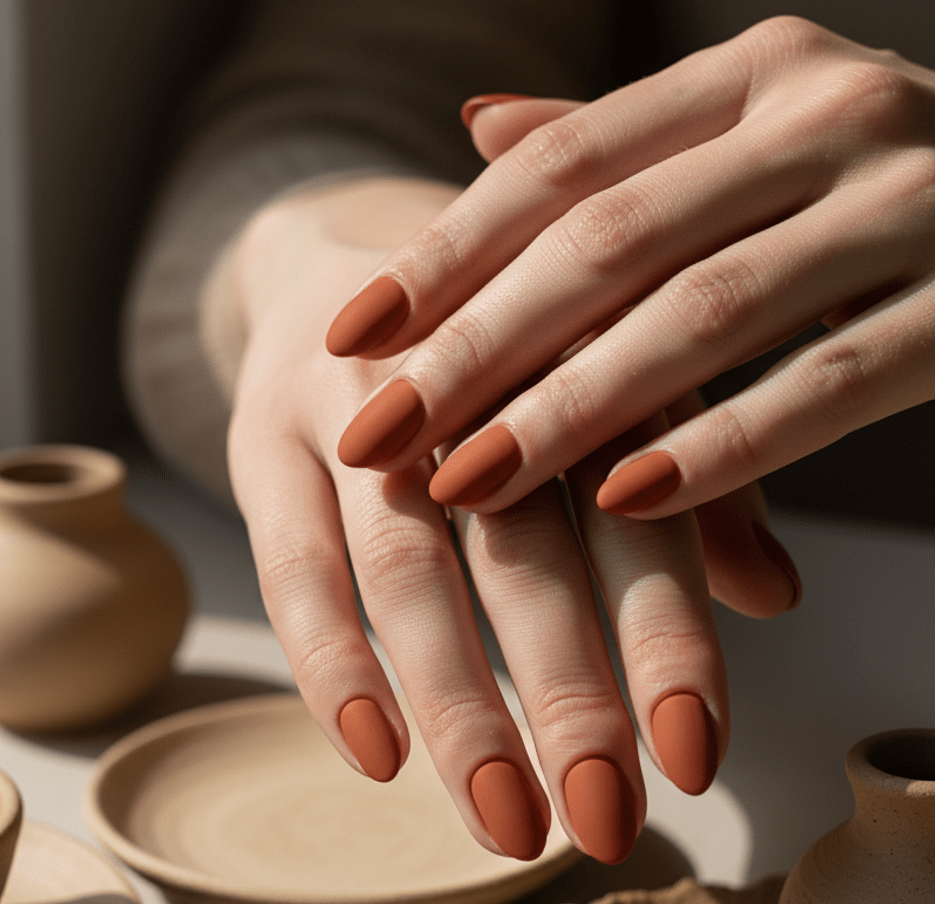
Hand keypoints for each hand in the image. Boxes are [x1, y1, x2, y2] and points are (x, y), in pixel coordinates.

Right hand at [222, 177, 730, 864]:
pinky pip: (291, 566)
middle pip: (524, 548)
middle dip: (569, 695)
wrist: (334, 267)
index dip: (667, 636)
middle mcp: (465, 377)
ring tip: (505, 822)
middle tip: (605, 822)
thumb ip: (681, 486)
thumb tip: (777, 594)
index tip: (695, 759)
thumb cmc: (491, 361)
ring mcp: (355, 409)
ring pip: (409, 569)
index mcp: (572, 356)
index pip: (635, 508)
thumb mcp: (595, 394)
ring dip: (460, 705)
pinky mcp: (261, 439)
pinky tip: (376, 753)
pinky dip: (332, 663)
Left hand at [327, 17, 934, 524]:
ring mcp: (910, 203)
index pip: (561, 170)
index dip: (445, 255)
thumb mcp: (753, 134)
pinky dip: (722, 448)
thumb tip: (475, 128)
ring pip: (702, 316)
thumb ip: (624, 143)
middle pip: (606, 244)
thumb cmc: (878, 187)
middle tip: (376, 433)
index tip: (349, 335)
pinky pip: (828, 384)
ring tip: (464, 484)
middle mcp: (826, 114)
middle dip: (475, 350)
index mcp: (752, 76)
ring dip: (569, 411)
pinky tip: (625, 502)